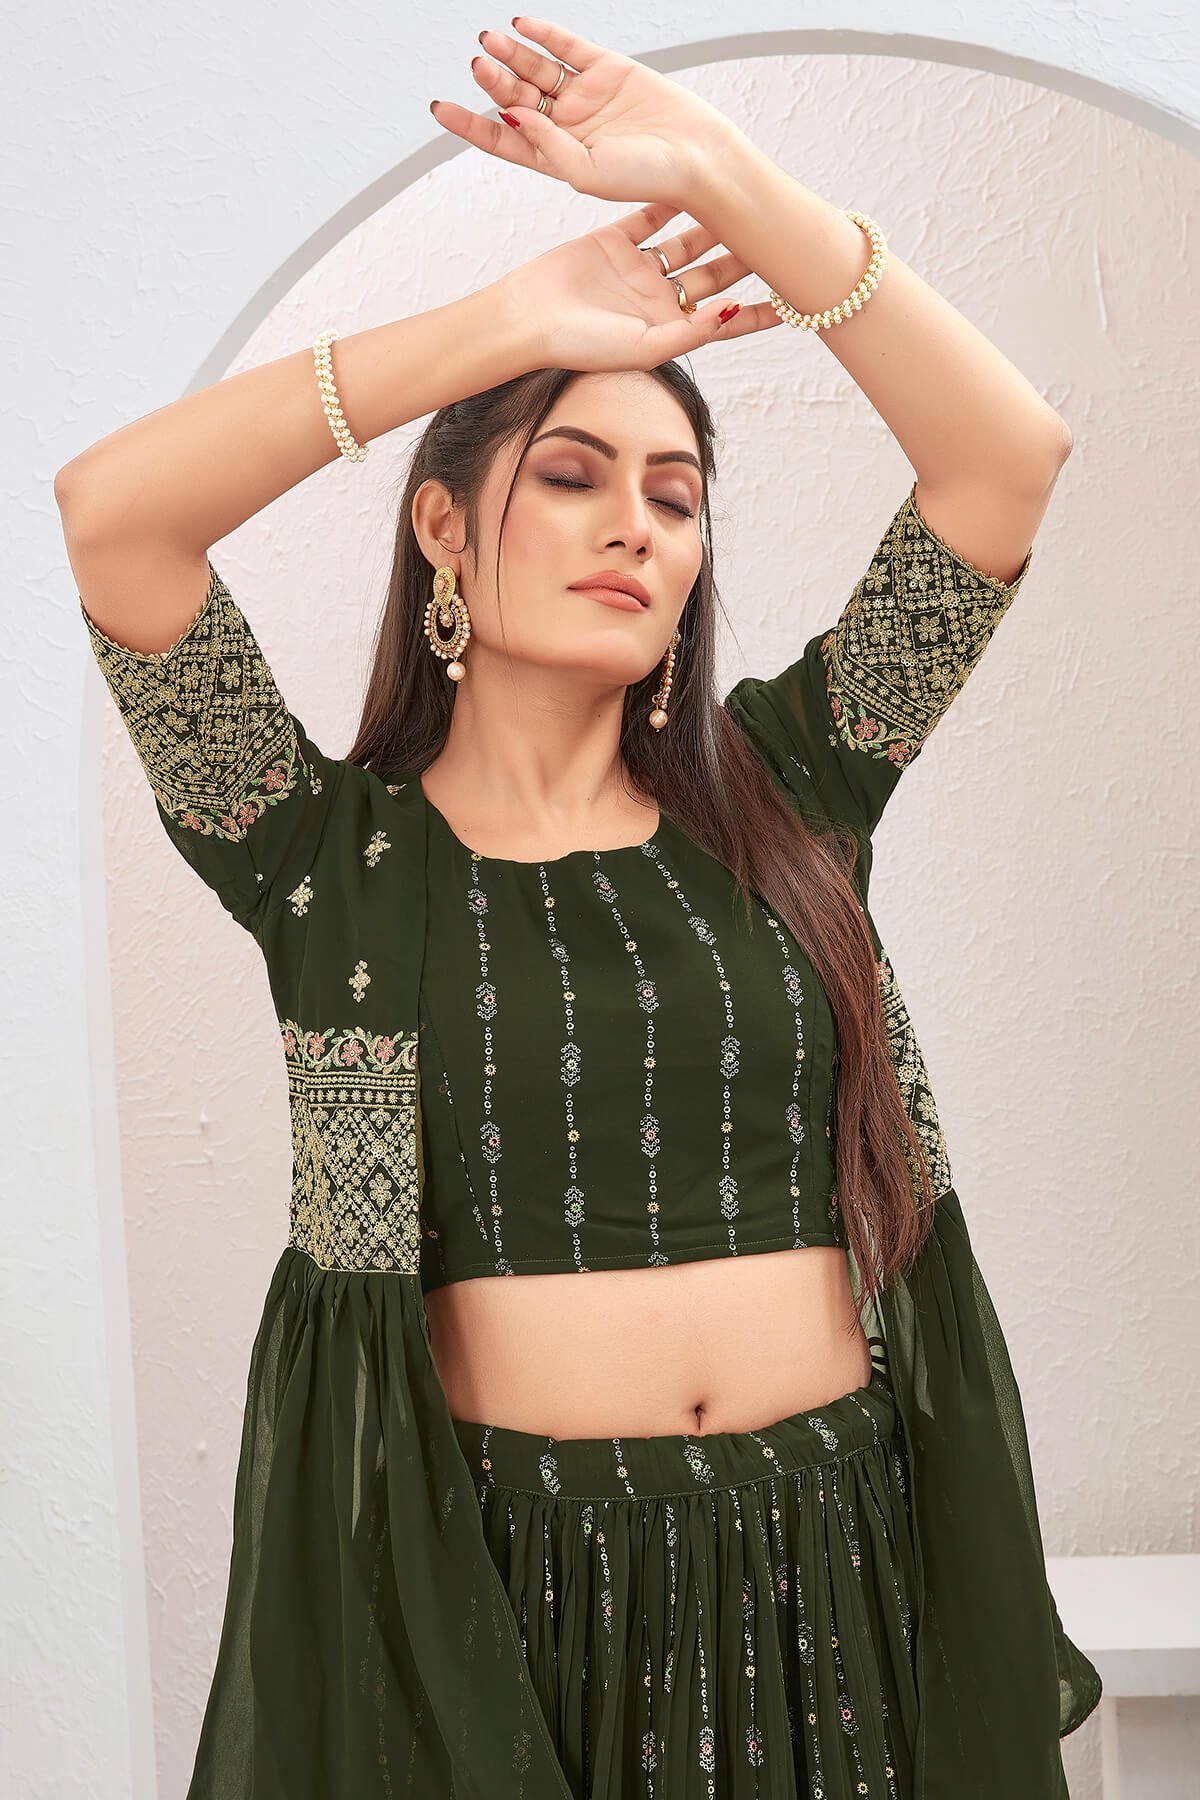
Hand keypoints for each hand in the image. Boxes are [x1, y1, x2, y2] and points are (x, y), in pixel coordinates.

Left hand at [430, 15, 739, 209]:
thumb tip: (512, 114)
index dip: (470, 124)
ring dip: (511, 56)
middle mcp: (566, 126)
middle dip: (492, 81)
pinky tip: (520, 26)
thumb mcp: (586, 173)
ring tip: (488, 41)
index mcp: (556, 157)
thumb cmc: (647, 178)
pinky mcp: (607, 69)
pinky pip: (567, 47)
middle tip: (477, 63)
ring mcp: (585, 96)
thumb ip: (546, 147)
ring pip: (536, 70)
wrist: (696, 157)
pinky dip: (543, 34)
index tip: (441, 108)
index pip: (502, 138)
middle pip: (516, 98)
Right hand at [492, 202, 783, 374]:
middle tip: (780, 232)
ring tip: (747, 200)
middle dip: (746, 257)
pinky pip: (651, 215)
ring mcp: (637, 270)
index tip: (798, 301)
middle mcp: (657, 301)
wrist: (526, 321)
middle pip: (713, 275)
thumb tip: (732, 311)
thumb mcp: (643, 346)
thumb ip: (691, 331)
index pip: (726, 321)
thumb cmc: (579, 346)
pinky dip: (674, 199)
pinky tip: (701, 181)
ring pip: (687, 242)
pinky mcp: (613, 241)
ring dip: (717, 223)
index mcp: (669, 331)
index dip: (761, 312)